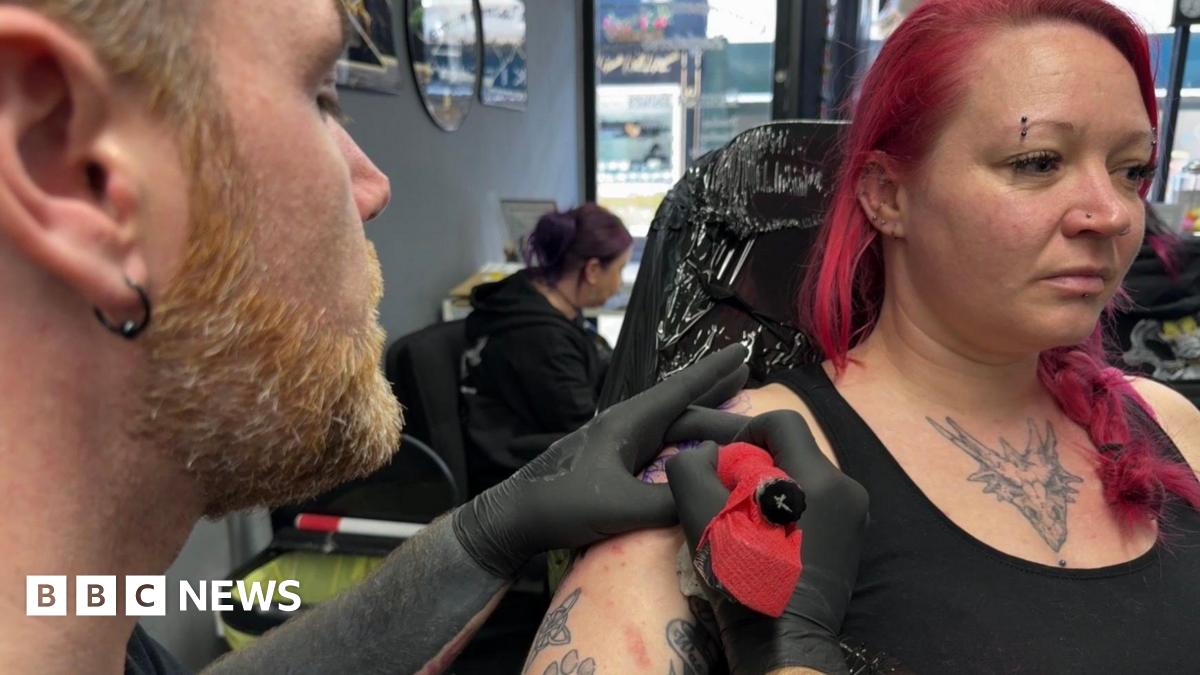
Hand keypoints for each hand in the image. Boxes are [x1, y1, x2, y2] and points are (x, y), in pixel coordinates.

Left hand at [452, 345, 749, 578]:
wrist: (516, 518)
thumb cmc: (561, 504)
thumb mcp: (620, 506)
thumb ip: (668, 501)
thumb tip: (712, 495)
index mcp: (628, 422)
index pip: (681, 390)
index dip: (714, 372)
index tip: (743, 349)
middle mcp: (628, 427)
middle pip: (687, 414)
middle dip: (725, 410)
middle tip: (766, 416)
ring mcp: (622, 446)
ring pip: (677, 431)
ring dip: (710, 428)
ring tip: (743, 424)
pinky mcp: (618, 465)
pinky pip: (666, 450)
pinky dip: (690, 449)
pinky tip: (702, 454)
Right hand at [665, 409, 868, 674]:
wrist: (783, 640)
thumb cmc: (744, 577)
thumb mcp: (702, 518)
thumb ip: (692, 468)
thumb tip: (708, 452)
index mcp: (818, 479)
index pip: (782, 422)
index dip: (747, 432)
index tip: (728, 465)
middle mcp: (847, 489)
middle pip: (794, 452)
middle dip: (758, 466)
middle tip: (732, 498)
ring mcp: (855, 515)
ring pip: (805, 478)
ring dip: (774, 488)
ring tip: (750, 522)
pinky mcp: (854, 539)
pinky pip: (819, 503)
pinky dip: (792, 509)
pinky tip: (772, 539)